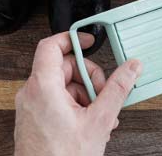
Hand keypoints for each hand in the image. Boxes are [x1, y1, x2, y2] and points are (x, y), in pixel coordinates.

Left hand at [14, 32, 141, 155]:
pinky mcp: (34, 119)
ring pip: (62, 85)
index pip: (51, 45)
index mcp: (43, 87)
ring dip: (85, 95)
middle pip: (63, 67)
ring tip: (99, 117)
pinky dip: (75, 106)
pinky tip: (90, 123)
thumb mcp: (99, 120)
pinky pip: (56, 100)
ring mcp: (31, 107)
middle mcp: (31, 93)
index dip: (72, 38)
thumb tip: (131, 67)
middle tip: (103, 95)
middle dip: (88, 78)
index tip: (89, 41)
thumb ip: (117, 89)